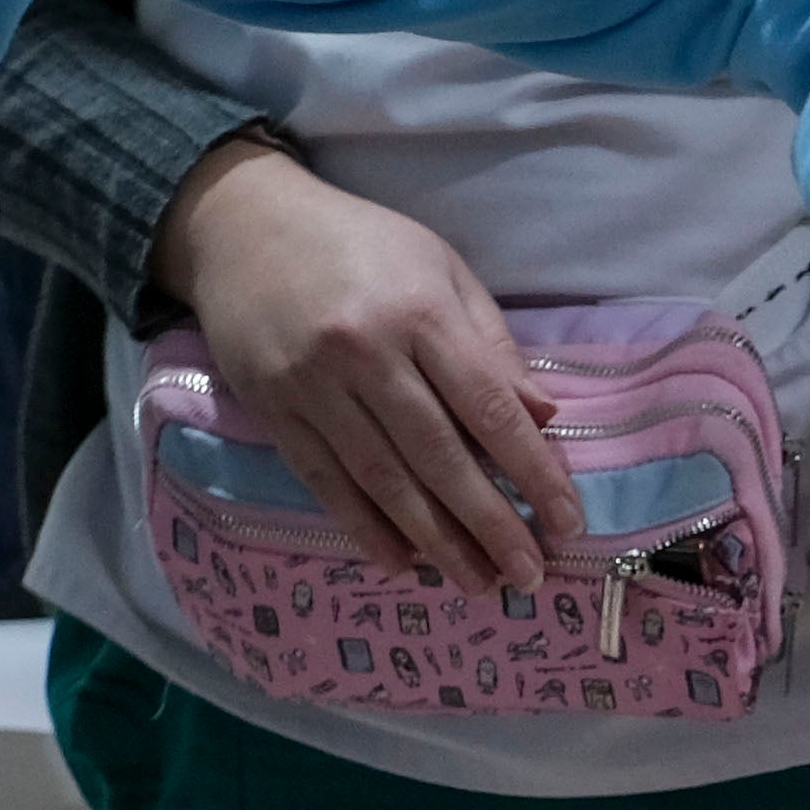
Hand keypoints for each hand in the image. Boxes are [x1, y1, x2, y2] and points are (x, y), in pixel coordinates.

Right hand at [154, 136, 583, 582]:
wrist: (243, 227)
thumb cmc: (360, 244)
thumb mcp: (440, 268)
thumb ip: (491, 344)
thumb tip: (544, 417)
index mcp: (420, 312)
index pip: (489, 407)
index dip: (533, 471)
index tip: (566, 521)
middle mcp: (366, 354)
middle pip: (439, 456)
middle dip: (491, 523)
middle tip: (528, 575)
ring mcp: (313, 387)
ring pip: (384, 480)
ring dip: (436, 541)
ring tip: (477, 582)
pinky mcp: (274, 412)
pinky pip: (326, 483)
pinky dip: (365, 528)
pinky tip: (401, 563)